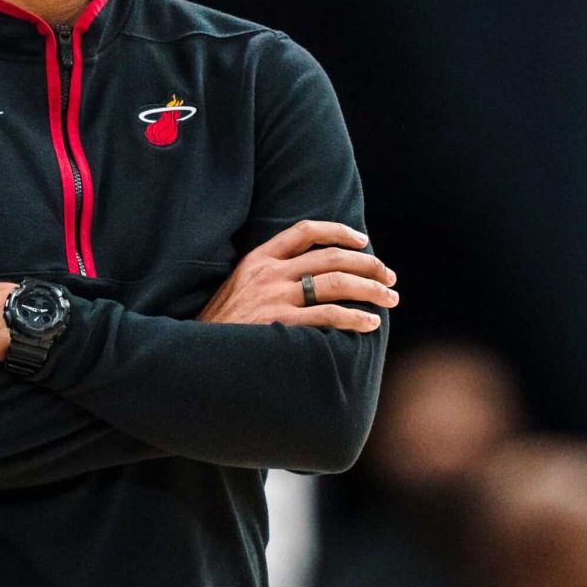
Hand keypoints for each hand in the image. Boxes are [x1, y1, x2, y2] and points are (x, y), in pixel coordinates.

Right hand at [197, 220, 396, 331]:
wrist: (196, 355)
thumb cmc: (222, 328)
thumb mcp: (238, 289)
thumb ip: (268, 278)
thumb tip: (310, 277)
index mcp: (258, 259)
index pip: (305, 231)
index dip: (339, 231)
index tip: (362, 241)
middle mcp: (268, 273)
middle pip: (331, 257)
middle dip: (368, 265)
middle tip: (389, 278)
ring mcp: (273, 297)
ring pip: (336, 283)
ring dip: (370, 289)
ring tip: (389, 299)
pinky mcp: (279, 323)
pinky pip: (328, 315)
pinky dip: (355, 317)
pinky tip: (369, 323)